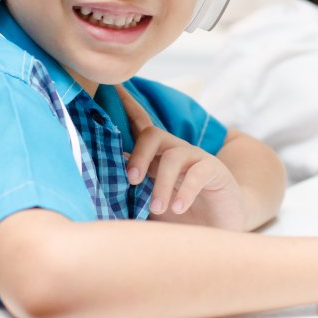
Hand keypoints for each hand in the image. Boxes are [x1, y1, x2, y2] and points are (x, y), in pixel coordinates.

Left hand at [116, 84, 246, 229]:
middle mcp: (176, 152)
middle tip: (131, 180)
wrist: (219, 230)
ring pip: (173, 156)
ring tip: (157, 209)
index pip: (140, 127)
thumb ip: (130, 197)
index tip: (113, 88)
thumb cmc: (179, 217)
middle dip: (138, 155)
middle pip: (153, 135)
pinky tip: (178, 208)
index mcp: (157, 158)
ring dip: (162, 185)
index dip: (127, 107)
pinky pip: (198, 173)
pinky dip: (185, 191)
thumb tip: (99, 190)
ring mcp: (197, 159)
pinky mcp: (215, 171)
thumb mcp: (149, 207)